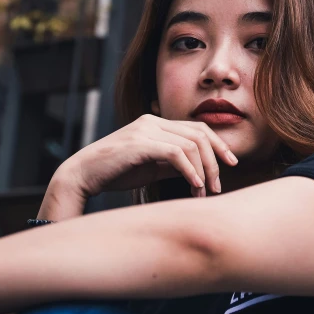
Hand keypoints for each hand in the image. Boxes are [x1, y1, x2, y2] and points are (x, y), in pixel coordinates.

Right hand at [56, 114, 238, 200]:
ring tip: (204, 192)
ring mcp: (146, 131)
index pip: (197, 128)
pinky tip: (195, 186)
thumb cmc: (115, 172)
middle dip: (215, 161)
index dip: (218, 145)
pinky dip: (190, 170)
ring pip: (191, 144)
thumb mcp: (151, 167)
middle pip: (199, 134)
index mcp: (156, 123)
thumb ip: (174, 165)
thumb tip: (201, 172)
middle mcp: (152, 122)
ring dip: (204, 170)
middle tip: (219, 186)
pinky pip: (176, 153)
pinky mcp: (140, 144)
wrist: (82, 175)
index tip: (231, 164)